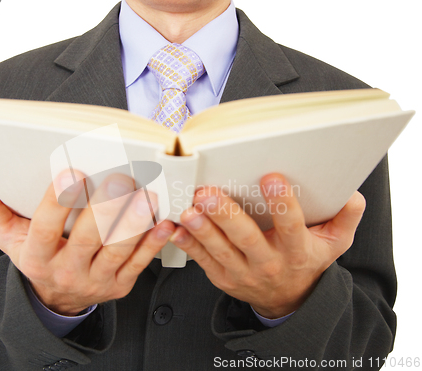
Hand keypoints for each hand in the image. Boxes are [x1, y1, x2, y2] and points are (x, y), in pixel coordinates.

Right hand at [0, 170, 174, 315]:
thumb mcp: (7, 237)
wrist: (56, 296)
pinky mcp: (119, 285)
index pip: (44, 229)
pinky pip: (138, 265)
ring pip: (117, 252)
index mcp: (36, 257)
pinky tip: (164, 223)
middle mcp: (66, 272)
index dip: (57, 201)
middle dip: (104, 209)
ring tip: (146, 196)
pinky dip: (152, 244)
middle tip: (119, 178)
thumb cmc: (35, 255)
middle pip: (86, 240)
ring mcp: (96, 281)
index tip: (72, 172)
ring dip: (134, 224)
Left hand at [170, 173, 365, 317]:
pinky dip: (189, 245)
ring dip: (202, 230)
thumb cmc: (308, 261)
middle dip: (227, 216)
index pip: (291, 226)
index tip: (271, 177)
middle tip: (209, 193)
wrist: (288, 299)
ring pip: (220, 251)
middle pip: (247, 239)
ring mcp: (243, 273)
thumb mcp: (335, 244)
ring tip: (189, 210)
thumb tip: (353, 194)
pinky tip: (175, 229)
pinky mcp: (223, 278)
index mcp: (296, 251)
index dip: (282, 203)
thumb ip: (345, 218)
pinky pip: (203, 261)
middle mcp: (269, 263)